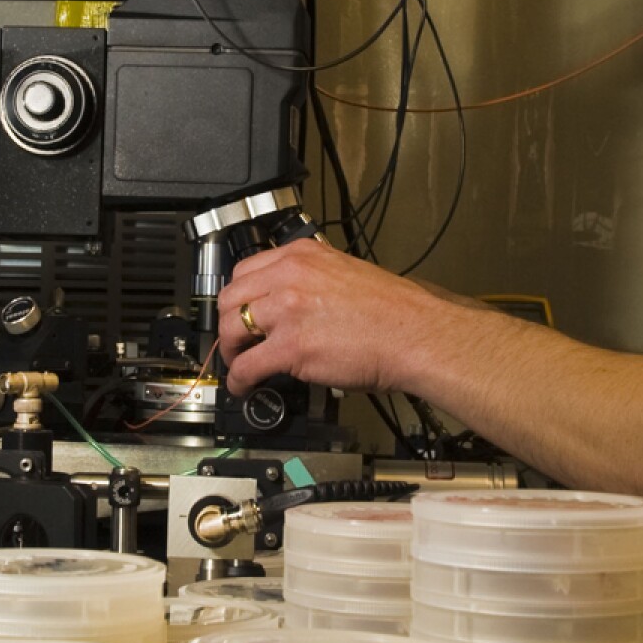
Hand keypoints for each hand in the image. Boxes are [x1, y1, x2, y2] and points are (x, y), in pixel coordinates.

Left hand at [214, 240, 476, 395]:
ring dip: (230, 352)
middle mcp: (289, 276)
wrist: (415, 334)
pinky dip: (239, 380)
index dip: (238, 297)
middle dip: (227, 324)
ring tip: (240, 365)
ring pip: (230, 330)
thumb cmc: (393, 312)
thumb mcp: (345, 274)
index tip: (239, 312)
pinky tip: (244, 387)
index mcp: (302, 255)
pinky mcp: (290, 346)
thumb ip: (310, 281)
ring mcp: (288, 310)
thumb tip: (289, 304)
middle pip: (231, 298)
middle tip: (235, 343)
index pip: (246, 270)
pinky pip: (247, 365)